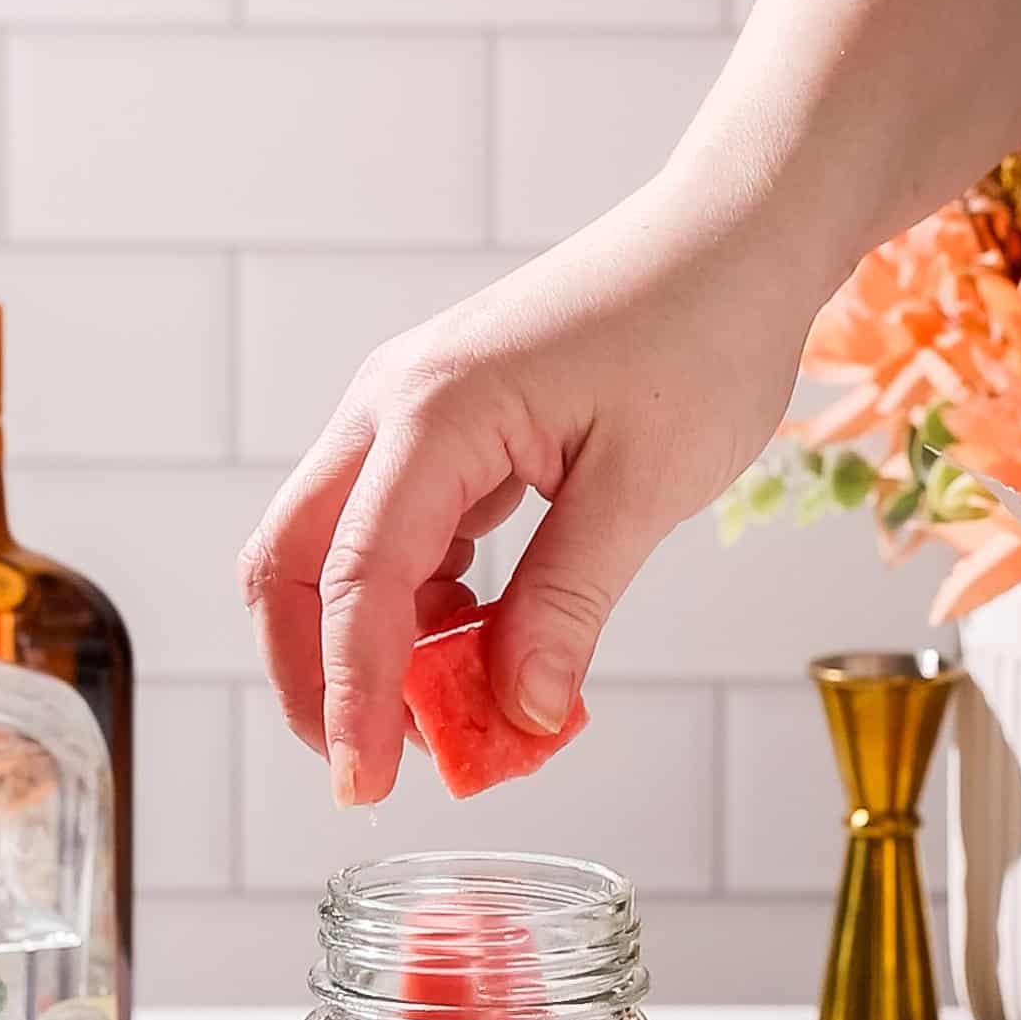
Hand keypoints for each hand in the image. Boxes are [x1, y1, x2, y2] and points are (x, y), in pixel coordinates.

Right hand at [239, 159, 824, 805]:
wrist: (731, 236)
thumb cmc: (701, 330)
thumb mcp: (644, 488)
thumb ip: (568, 605)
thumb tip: (521, 713)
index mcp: (432, 415)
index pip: (354, 582)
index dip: (351, 697)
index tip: (365, 784)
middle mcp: (391, 408)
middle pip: (289, 565)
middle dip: (313, 678)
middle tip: (370, 766)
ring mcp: (407, 416)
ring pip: (328, 554)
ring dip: (365, 647)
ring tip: (446, 716)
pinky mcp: (440, 432)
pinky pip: (389, 536)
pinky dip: (411, 608)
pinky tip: (475, 643)